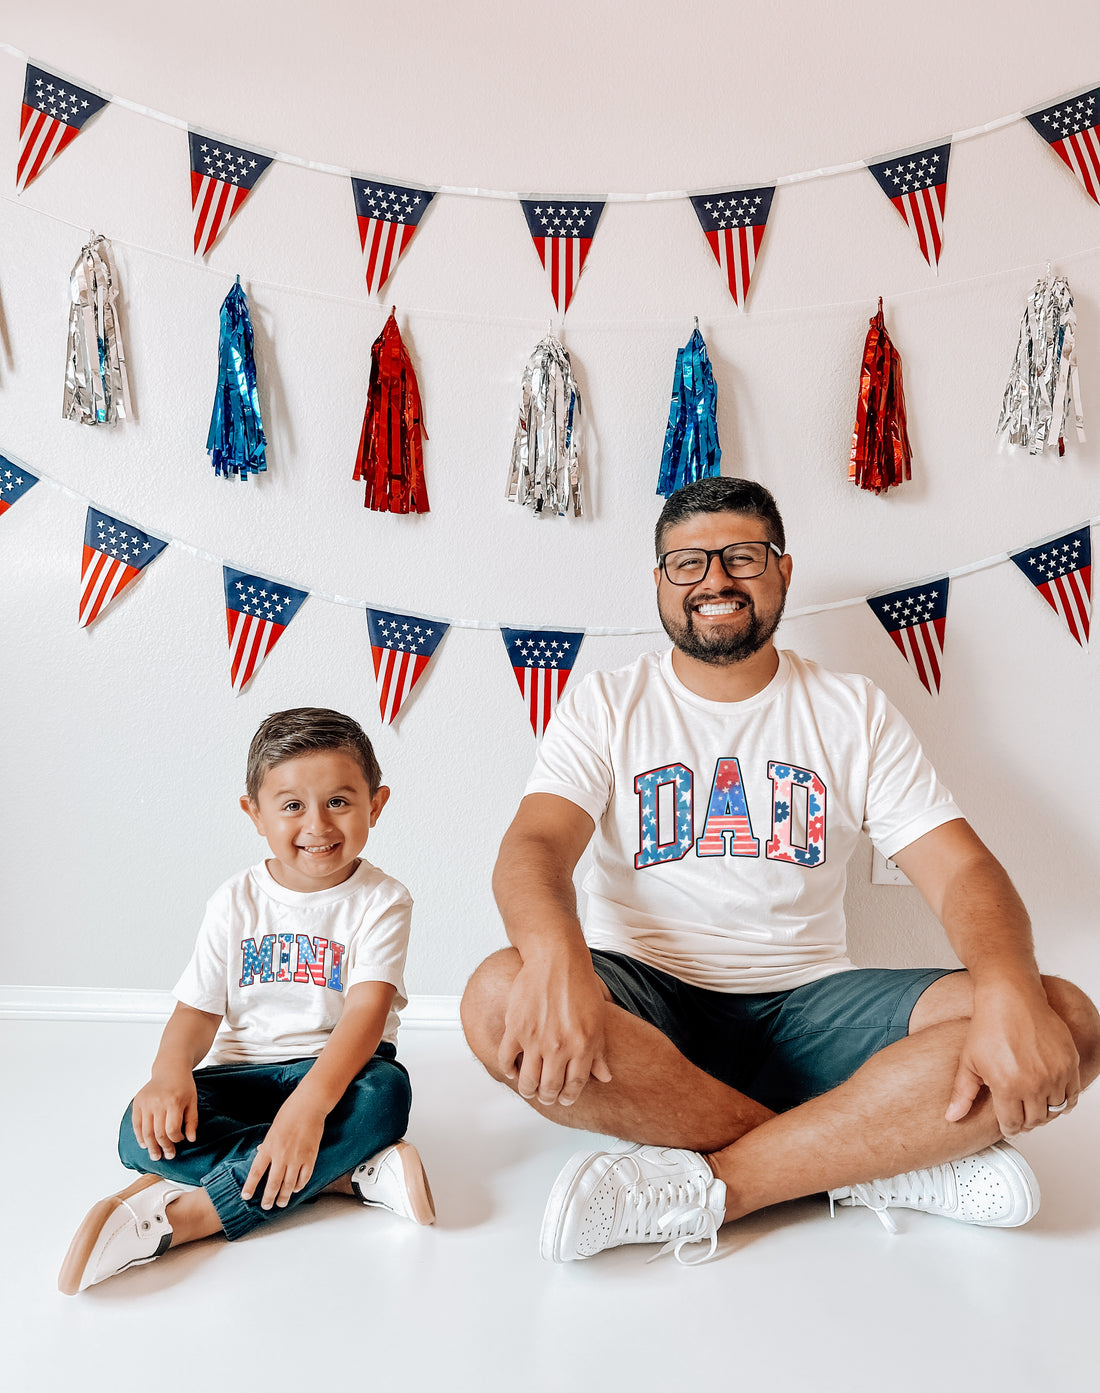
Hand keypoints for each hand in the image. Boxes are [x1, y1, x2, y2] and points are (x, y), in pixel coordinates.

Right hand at [131, 1071, 198, 1160]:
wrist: (170, 1069)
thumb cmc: (184, 1086)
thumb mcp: (193, 1101)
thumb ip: (192, 1121)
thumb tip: (191, 1140)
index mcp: (174, 1101)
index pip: (172, 1129)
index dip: (176, 1140)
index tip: (180, 1141)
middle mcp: (158, 1103)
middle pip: (158, 1133)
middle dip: (163, 1147)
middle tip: (168, 1156)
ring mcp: (146, 1103)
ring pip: (146, 1132)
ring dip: (151, 1147)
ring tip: (155, 1156)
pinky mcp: (137, 1103)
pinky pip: (136, 1125)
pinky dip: (140, 1137)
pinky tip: (145, 1145)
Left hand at [241, 1095, 326, 1209]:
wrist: (309, 1105)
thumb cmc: (289, 1113)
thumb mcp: (272, 1129)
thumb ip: (267, 1144)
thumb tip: (260, 1153)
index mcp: (269, 1147)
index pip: (256, 1173)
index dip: (250, 1187)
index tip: (246, 1197)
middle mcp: (281, 1156)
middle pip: (272, 1184)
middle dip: (268, 1198)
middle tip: (266, 1206)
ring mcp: (297, 1158)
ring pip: (288, 1185)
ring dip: (284, 1197)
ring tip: (281, 1203)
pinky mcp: (310, 1157)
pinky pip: (304, 1177)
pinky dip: (299, 1186)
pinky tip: (295, 1189)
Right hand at [497, 954, 612, 1106]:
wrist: (557, 959)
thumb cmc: (580, 986)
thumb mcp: (598, 1020)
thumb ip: (599, 1052)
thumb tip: (604, 1077)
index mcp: (583, 1045)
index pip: (574, 1085)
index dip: (568, 1097)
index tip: (564, 1099)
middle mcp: (559, 1046)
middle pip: (550, 1088)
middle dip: (548, 1097)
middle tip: (546, 1096)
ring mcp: (536, 1038)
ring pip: (527, 1081)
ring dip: (528, 1090)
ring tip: (530, 1088)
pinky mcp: (516, 1027)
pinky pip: (506, 1059)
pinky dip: (508, 1070)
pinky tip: (513, 1070)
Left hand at [945, 987, 1080, 1134]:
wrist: (1012, 998)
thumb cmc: (990, 1025)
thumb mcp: (968, 1061)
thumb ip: (963, 1093)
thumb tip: (952, 1117)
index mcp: (1008, 1085)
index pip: (1013, 1124)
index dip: (1009, 1127)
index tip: (1007, 1124)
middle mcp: (1034, 1083)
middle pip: (1035, 1121)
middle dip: (1026, 1121)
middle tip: (1019, 1114)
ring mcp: (1055, 1073)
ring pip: (1055, 1111)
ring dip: (1044, 1112)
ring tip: (1033, 1104)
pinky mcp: (1070, 1063)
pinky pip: (1073, 1095)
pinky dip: (1063, 1101)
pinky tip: (1050, 1095)